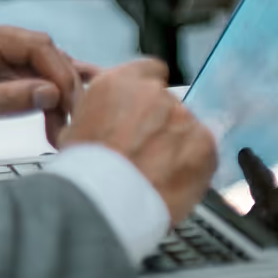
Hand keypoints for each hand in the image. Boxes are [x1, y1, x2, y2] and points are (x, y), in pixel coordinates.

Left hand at [0, 21, 97, 154]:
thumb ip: (8, 98)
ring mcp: (1, 57)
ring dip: (59, 96)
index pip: (36, 46)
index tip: (70, 99)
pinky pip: (36, 80)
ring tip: (69, 122)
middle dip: (63, 85)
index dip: (59, 71)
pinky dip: (50, 98)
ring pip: (45, 70)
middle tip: (75, 115)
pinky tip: (70, 107)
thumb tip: (51, 93)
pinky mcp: (4, 74)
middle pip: (46, 56)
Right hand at [58, 59, 216, 225]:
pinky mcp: (205, 143)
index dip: (146, 96)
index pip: (148, 71)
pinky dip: (193, 166)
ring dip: (176, 146)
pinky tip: (173, 182)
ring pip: (186, 128)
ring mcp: (183, 116)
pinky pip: (204, 151)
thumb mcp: (72, 131)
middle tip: (145, 153)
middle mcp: (154, 92)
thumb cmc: (82, 175)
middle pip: (168, 103)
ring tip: (156, 174)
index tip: (143, 113)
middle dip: (160, 125)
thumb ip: (98, 112)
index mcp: (118, 83)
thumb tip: (107, 116)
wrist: (102, 205)